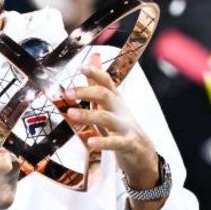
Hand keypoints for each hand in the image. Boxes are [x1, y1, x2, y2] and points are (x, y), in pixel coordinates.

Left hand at [65, 55, 159, 184]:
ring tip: (71, 113)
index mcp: (115, 99)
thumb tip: (93, 57)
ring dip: (88, 115)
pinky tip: (91, 143)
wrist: (143, 152)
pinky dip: (103, 142)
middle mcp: (120, 110)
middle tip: (68, 92)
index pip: (106, 82)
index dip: (96, 73)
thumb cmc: (121, 125)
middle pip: (105, 96)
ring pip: (106, 118)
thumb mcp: (110, 103)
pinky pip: (115, 142)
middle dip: (87, 92)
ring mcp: (125, 126)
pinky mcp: (128, 144)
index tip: (82, 67)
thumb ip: (98, 83)